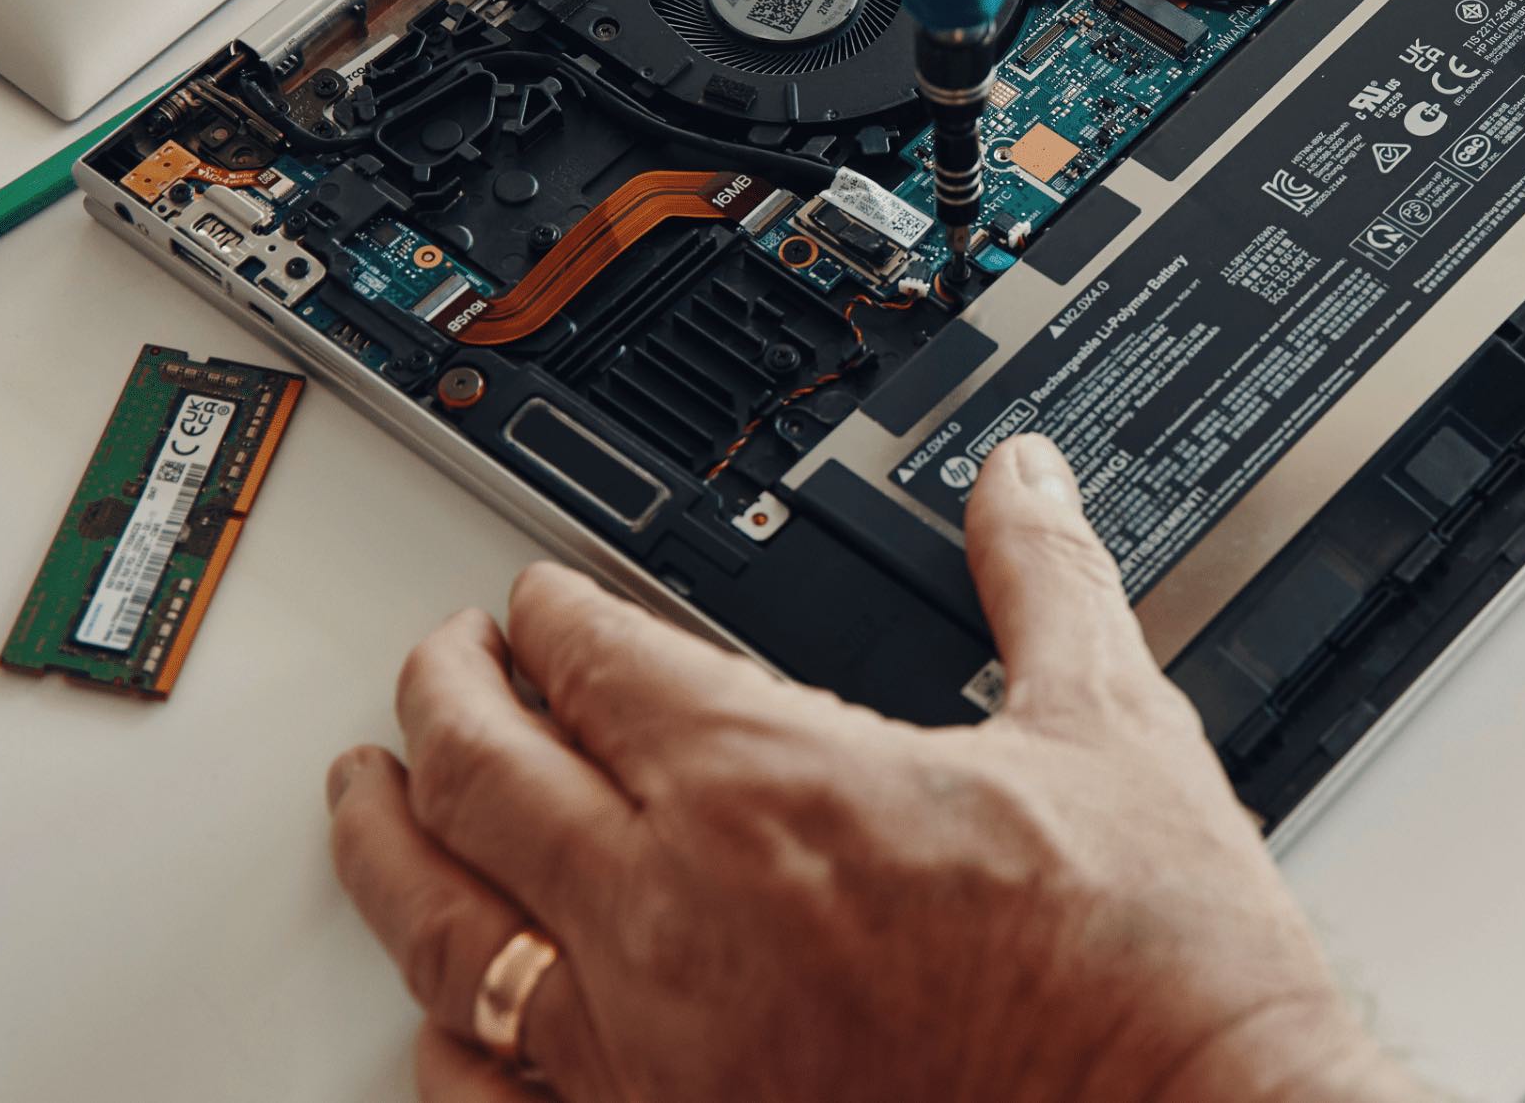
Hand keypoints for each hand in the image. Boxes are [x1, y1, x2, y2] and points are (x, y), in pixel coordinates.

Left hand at [325, 436, 1415, 1101]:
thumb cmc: (1154, 976)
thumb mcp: (1115, 729)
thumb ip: (1043, 583)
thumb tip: (1023, 482)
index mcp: (770, 783)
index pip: (592, 658)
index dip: (549, 611)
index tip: (542, 599)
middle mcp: (672, 912)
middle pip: (479, 770)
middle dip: (442, 694)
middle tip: (439, 663)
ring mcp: (649, 1046)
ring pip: (444, 928)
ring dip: (389, 849)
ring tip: (371, 804)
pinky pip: (491, 1097)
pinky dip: (445, 1047)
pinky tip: (436, 1021)